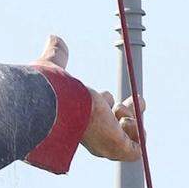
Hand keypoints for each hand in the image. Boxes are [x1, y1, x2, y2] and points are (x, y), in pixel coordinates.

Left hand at [36, 35, 141, 163]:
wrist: (58, 105)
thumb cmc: (50, 90)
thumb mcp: (54, 67)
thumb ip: (57, 55)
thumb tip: (53, 37)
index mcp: (78, 123)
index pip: (99, 120)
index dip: (108, 105)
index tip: (108, 95)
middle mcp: (92, 137)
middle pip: (118, 131)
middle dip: (128, 112)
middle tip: (131, 100)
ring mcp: (106, 145)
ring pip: (130, 139)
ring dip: (133, 118)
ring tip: (121, 108)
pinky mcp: (117, 149)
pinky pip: (137, 149)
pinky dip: (138, 132)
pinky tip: (123, 119)